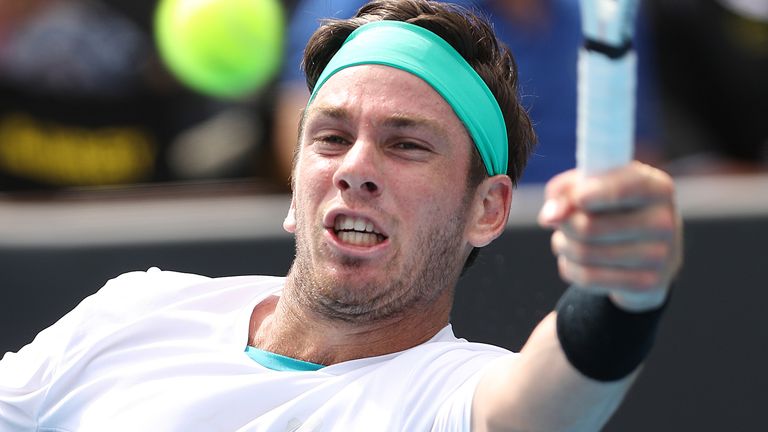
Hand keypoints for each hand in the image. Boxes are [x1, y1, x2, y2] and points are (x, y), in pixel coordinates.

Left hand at [538, 162, 681, 311]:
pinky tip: (576, 261)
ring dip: (562, 245)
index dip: (590, 194)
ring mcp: (659, 256)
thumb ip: (569, 190)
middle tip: (558, 221)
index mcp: (656, 187)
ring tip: (566, 239)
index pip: (621, 190)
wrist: (647, 255)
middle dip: (563, 224)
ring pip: (584, 253)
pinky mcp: (646, 284)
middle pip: (589, 226)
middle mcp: (664, 221)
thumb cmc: (615, 211)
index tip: (574, 199)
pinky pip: (588, 278)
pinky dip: (570, 267)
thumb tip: (551, 214)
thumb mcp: (595, 188)